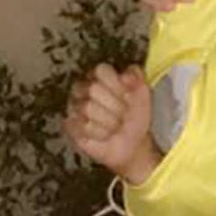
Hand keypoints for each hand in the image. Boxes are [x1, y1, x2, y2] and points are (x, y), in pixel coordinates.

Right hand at [65, 63, 159, 183]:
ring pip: (87, 109)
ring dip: (109, 122)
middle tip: (123, 115)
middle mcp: (85, 89)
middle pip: (92, 88)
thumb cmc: (136, 118)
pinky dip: (99, 134)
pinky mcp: (71, 126)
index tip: (128, 96)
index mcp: (102, 77)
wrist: (133, 145)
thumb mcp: (144, 96)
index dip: (116, 85)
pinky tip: (104, 136)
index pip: (101, 70)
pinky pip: (81, 126)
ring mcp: (75, 107)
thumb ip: (138, 78)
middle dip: (114, 106)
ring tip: (115, 126)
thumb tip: (125, 74)